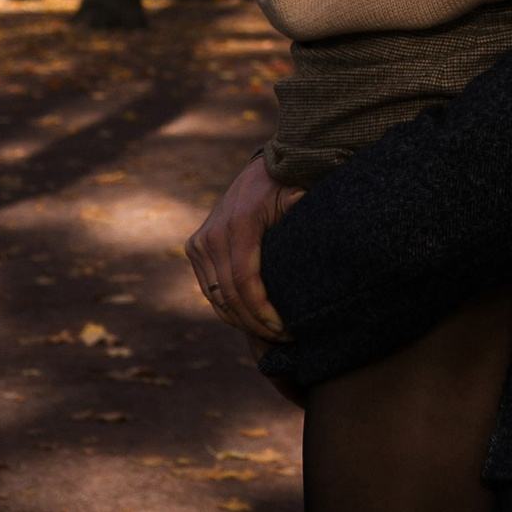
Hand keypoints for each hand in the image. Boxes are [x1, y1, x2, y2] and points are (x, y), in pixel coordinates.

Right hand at [185, 149, 300, 341]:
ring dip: (241, 321)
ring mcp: (200, 242)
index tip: (286, 329)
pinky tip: (251, 319)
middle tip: (282, 338)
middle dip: (255, 323)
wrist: (259, 173)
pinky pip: (209, 289)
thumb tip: (317, 220)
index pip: (245, 283)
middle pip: (229, 296)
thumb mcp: (298, 196)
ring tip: (269, 334)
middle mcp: (212, 235)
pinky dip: (228, 309)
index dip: (263, 312)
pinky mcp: (195, 247)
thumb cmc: (286, 188)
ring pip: (216, 298)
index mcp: (239, 225)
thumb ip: (303, 211)